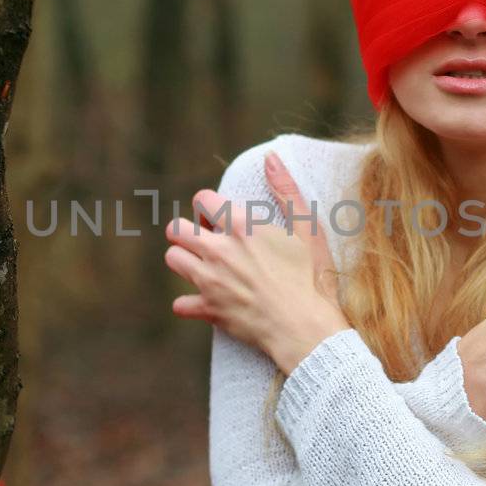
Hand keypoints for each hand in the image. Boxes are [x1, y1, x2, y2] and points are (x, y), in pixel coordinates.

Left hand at [163, 164, 349, 372]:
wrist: (306, 327)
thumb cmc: (312, 277)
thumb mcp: (307, 228)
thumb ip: (286, 191)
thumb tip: (270, 158)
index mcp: (241, 226)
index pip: (202, 199)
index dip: (208, 204)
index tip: (217, 214)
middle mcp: (218, 250)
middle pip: (176, 228)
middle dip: (187, 229)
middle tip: (206, 238)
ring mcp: (210, 281)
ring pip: (173, 259)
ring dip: (184, 259)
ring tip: (203, 264)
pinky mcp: (209, 309)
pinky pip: (180, 304)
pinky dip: (189, 303)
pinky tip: (204, 301)